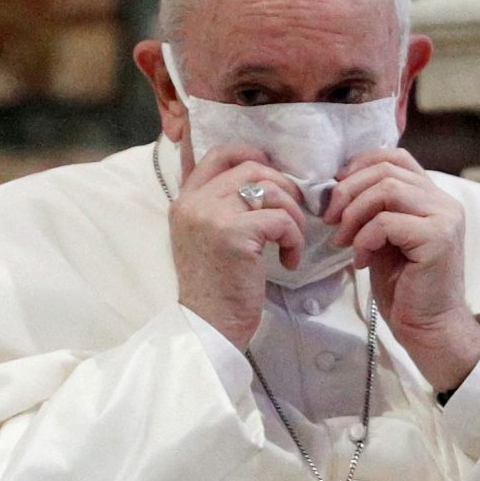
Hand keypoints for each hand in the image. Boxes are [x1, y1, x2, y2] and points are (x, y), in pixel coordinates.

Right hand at [170, 145, 305, 349]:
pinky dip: (294, 238)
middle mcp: (194, 203)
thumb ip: (221, 207)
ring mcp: (212, 216)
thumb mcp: (206, 237)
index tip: (272, 175)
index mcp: (185, 201)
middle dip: (283, 187)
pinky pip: (281, 219)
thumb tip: (263, 180)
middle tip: (293, 215)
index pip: (218, 154)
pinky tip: (289, 260)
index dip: (251, 155)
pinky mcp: (235, 234)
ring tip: (291, 241)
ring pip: (271, 190)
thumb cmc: (215, 287)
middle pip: (252, 168)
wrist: (208, 326)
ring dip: (293, 214)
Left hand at [324, 149, 479, 391]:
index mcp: (431, 197)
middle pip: (386, 170)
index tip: (336, 188)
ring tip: (343, 240)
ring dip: (354, 213)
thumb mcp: (384, 238)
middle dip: (348, 191)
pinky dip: (365, 238)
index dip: (360, 164)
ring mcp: (444, 218)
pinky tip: (361, 259)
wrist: (429, 327)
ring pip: (386, 190)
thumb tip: (338, 186)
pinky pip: (387, 222)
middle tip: (330, 219)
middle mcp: (443, 202)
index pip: (395, 157)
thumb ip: (374, 209)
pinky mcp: (438, 238)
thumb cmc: (405, 286)